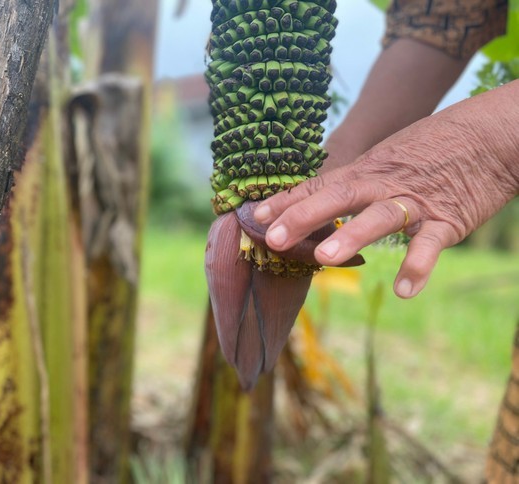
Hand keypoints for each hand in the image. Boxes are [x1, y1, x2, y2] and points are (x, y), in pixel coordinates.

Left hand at [254, 81, 518, 297]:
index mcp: (366, 170)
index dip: (287, 200)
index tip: (255, 215)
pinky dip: (418, 265)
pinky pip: (431, 243)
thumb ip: (356, 181)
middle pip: (339, 196)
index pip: (320, 185)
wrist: (492, 135)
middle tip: (274, 239)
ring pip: (380, 217)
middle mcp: (384, 183)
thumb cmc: (433, 149)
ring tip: (326, 259)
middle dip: (304, 217)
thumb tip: (321, 200)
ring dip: (352, 236)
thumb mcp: (386, 159)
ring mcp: (415, 201)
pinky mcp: (449, 218)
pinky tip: (404, 291)